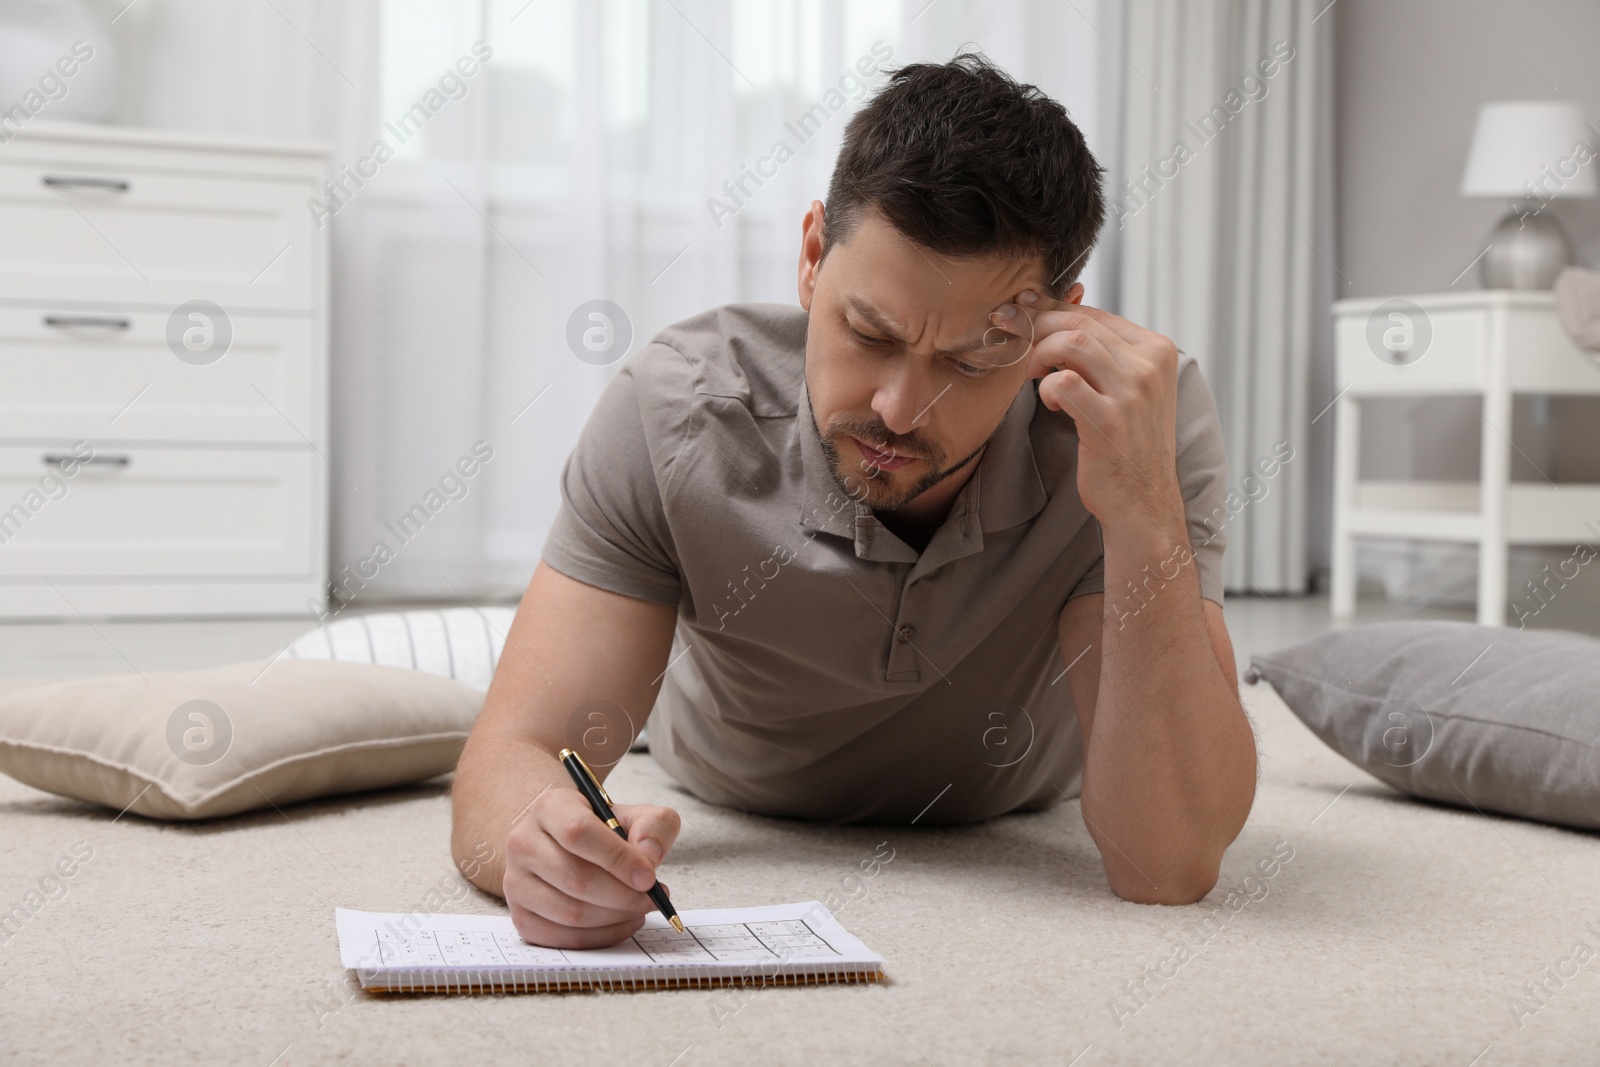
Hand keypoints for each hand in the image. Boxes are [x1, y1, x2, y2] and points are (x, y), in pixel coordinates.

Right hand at [503, 785, 681, 948]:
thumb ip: (654, 826)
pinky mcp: (520, 916)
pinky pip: (562, 939)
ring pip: (570, 913)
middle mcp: (523, 843)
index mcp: (550, 807)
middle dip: (623, 895)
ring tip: (640, 908)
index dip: (617, 859)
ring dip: (615, 918)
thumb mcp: (636, 815)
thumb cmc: (605, 831)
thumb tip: (648, 856)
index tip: (649, 878)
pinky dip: (600, 937)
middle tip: (652, 899)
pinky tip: (621, 922)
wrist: (568, 847)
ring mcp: (516, 882)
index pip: (578, 833)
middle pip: (576, 878)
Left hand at [994, 295, 1184, 532]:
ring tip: (1031, 373)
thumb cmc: (1127, 444)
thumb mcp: (1128, 388)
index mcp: (1158, 350)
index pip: (1095, 314)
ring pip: (1071, 343)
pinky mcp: (1110, 420)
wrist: (1145, 501)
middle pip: (1080, 323)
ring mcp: (1133, 392)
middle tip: (1008, 330)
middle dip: (1035, 323)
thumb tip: (1055, 312)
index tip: (1022, 308)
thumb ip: (1103, 353)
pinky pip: (1062, 382)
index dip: (1052, 307)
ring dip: (1039, 354)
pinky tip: (1052, 404)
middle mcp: (1150, 365)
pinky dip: (1047, 388)